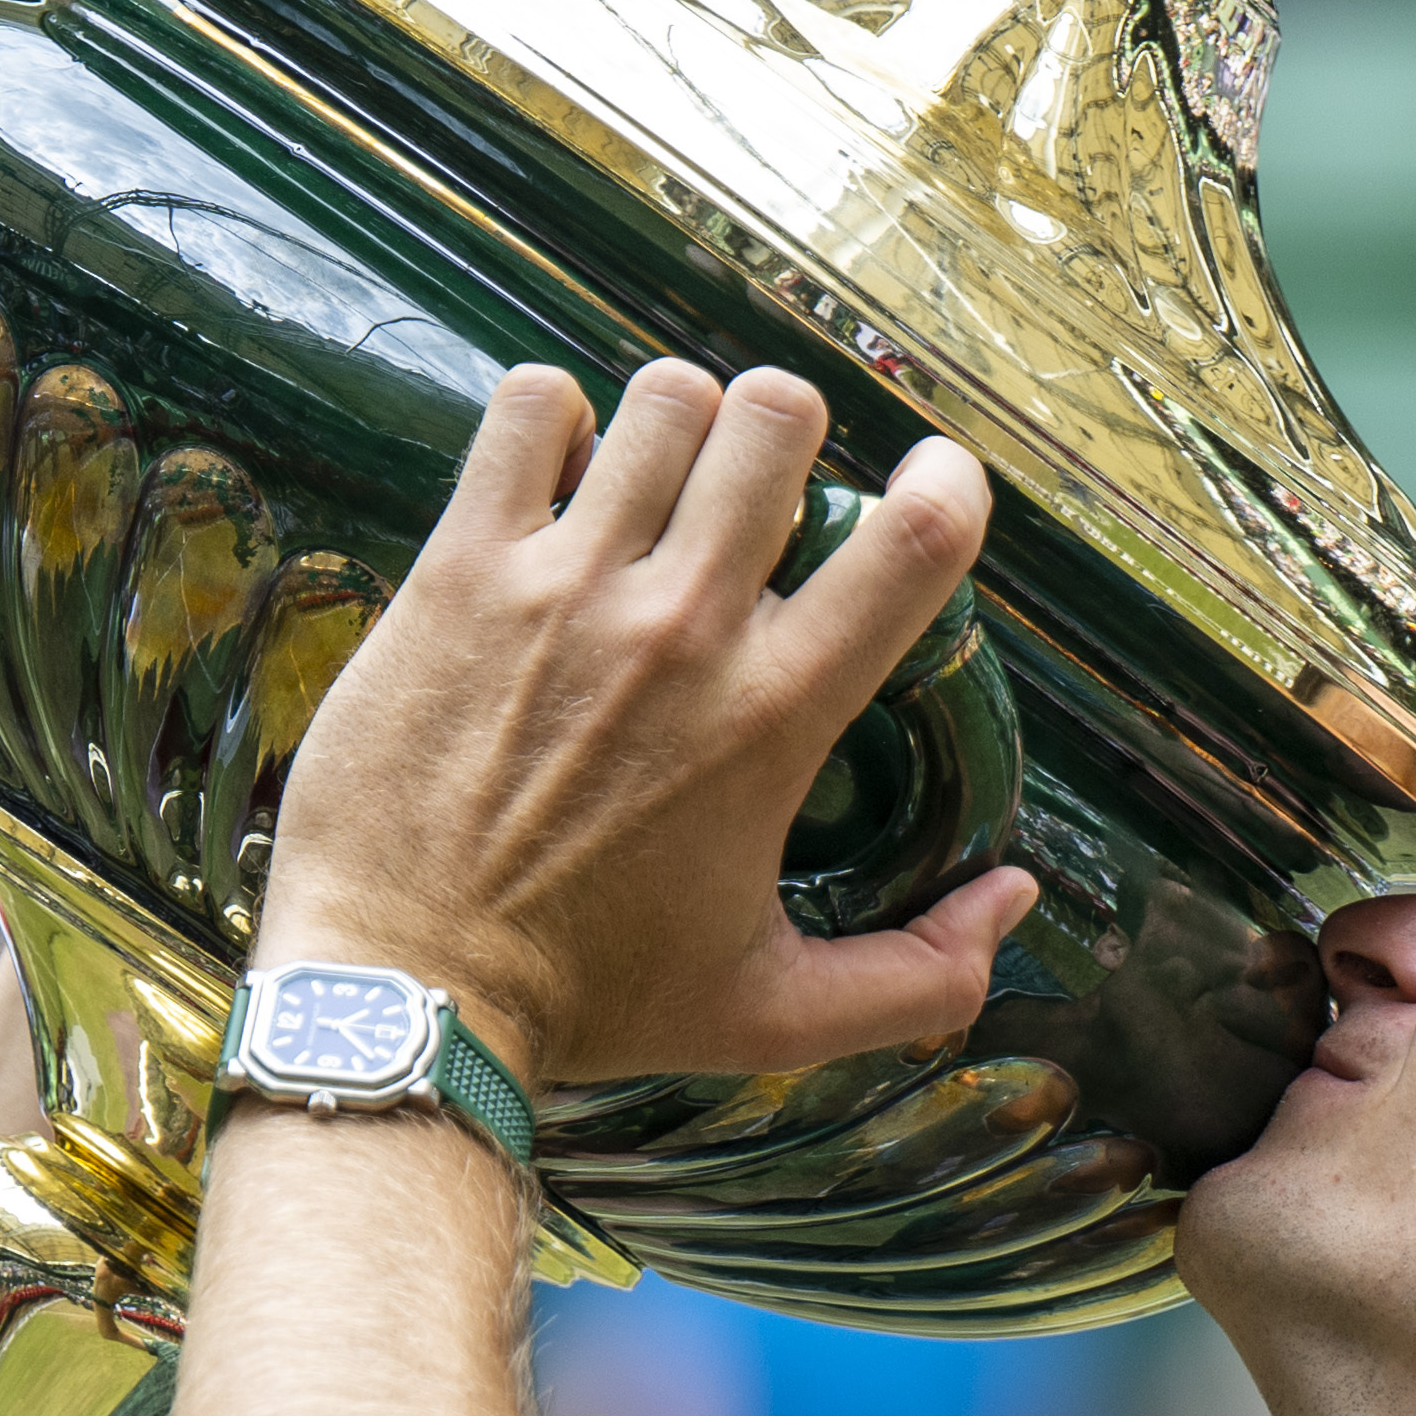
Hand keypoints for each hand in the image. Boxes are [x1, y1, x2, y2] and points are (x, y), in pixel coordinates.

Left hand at [259, 363, 1027, 1089]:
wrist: (406, 992)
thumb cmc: (588, 1004)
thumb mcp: (773, 1017)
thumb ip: (920, 976)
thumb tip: (1010, 899)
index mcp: (775, 716)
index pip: (916, 539)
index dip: (942, 485)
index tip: (919, 491)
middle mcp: (682, 629)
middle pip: (777, 419)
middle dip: (781, 438)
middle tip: (747, 499)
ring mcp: (565, 588)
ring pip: (664, 399)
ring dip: (672, 426)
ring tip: (648, 487)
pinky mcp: (460, 570)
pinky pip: (528, 409)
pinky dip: (550, 419)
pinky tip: (553, 479)